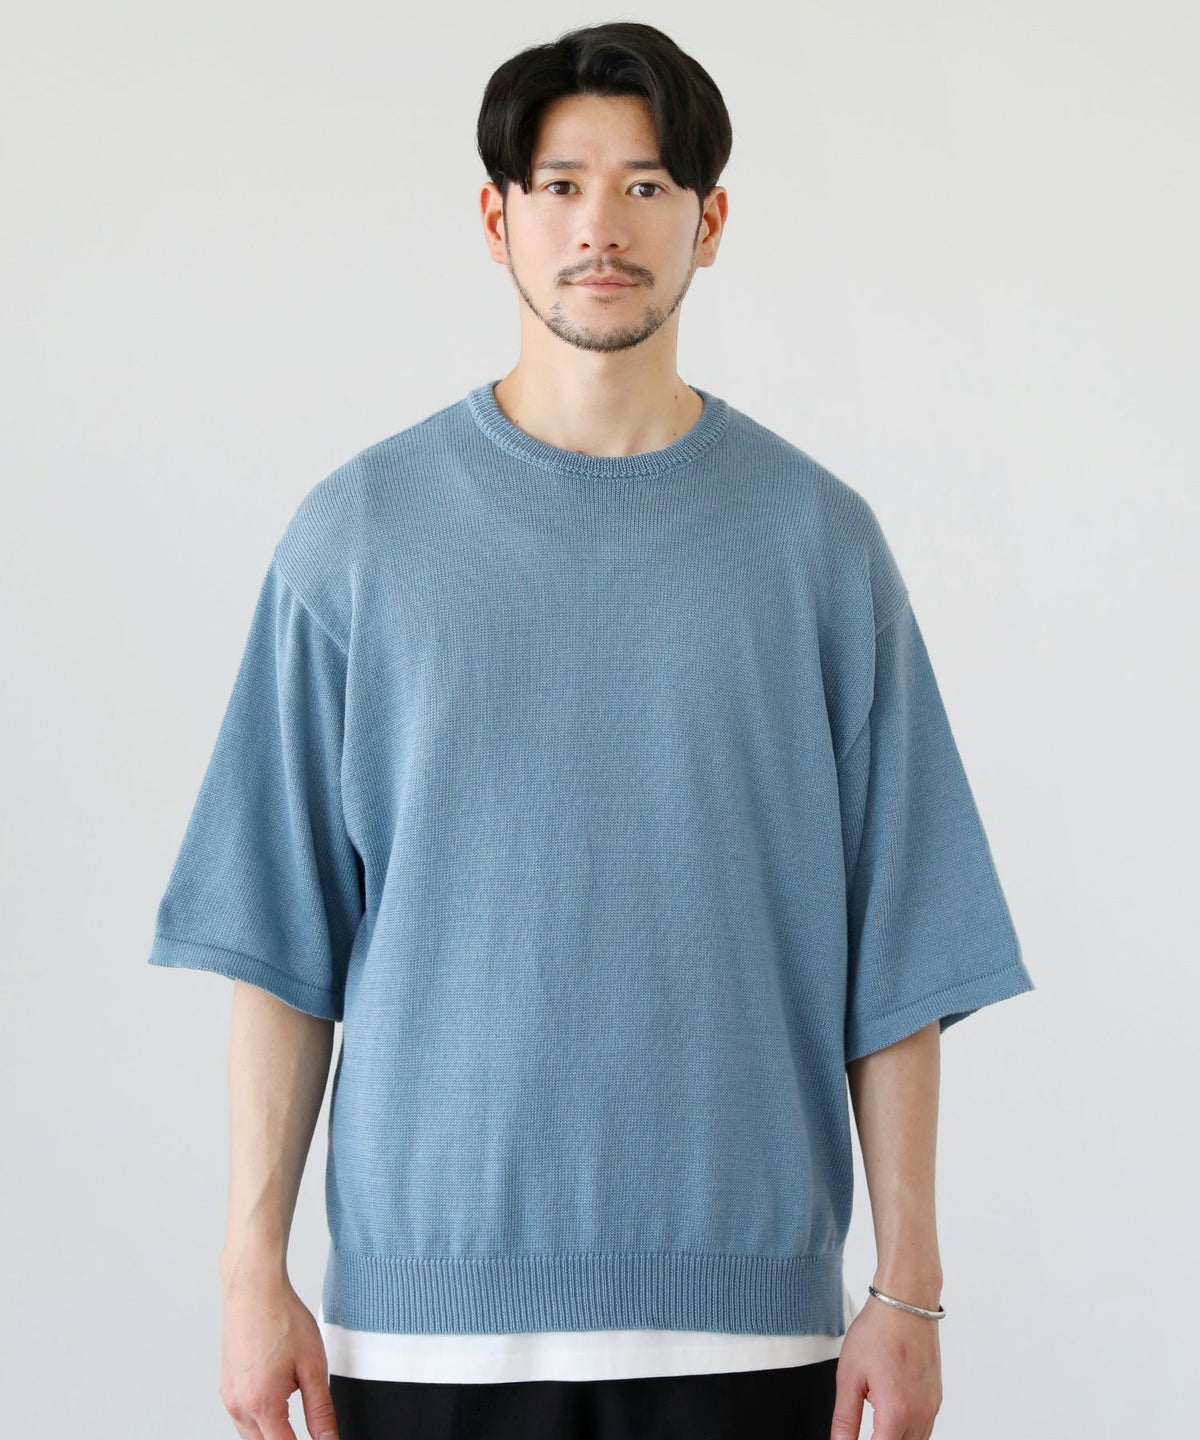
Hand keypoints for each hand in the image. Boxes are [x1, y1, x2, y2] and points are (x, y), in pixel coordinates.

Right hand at [219, 1265, 338, 1439]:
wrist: (254, 1289)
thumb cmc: (282, 1318)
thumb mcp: (313, 1366)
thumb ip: (321, 1411)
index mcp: (262, 1404)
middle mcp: (239, 1406)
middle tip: (312, 1429)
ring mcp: (228, 1398)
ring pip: (252, 1436)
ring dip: (274, 1433)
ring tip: (295, 1407)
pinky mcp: (226, 1388)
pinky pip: (243, 1418)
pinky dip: (262, 1419)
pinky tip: (278, 1398)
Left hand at [830, 1294, 942, 1439]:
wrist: (906, 1302)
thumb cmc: (878, 1330)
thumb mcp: (849, 1376)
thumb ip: (844, 1420)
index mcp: (896, 1412)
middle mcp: (920, 1415)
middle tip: (863, 1428)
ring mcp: (932, 1407)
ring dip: (893, 1438)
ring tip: (874, 1423)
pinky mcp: (936, 1399)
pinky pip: (924, 1429)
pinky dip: (907, 1431)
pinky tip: (890, 1416)